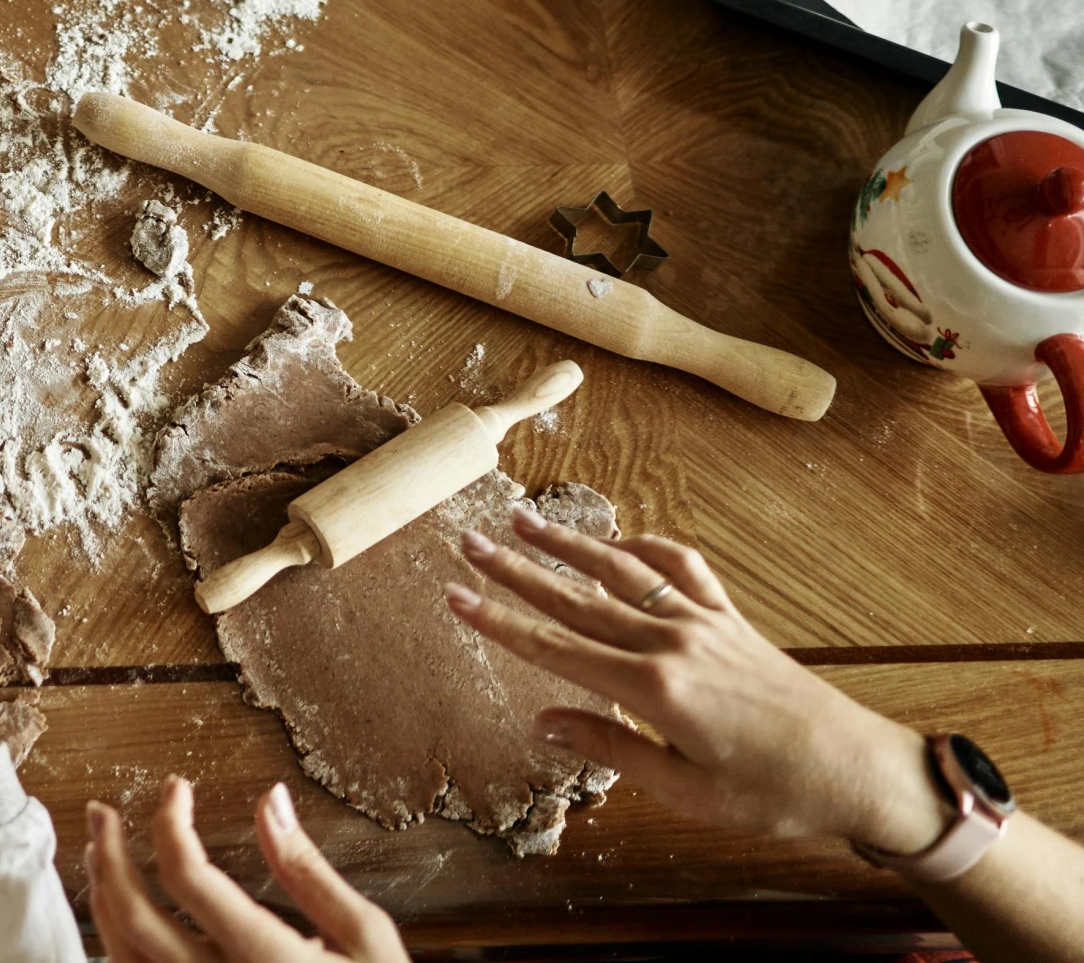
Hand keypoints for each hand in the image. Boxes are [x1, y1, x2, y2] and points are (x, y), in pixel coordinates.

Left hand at [85, 778, 405, 961]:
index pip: (190, 881)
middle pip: (137, 920)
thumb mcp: (365, 935)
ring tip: (101, 854)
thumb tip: (271, 800)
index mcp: (269, 960)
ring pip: (123, 959)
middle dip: (109, 856)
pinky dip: (116, 944)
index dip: (170, 823)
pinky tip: (120, 914)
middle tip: (102, 812)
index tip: (176, 788)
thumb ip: (309, 869)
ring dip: (104, 901)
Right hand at [448, 504, 947, 852]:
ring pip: (622, 571)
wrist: (858, 770)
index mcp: (653, 689)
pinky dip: (648, 548)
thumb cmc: (772, 794)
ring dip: (569, 544)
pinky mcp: (731, 621)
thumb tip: (544, 723)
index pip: (556, 648)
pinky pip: (682, 570)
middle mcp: (672, 643)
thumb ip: (610, 746)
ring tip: (524, 520)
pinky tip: (622, 540)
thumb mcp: (683, 789)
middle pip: (577, 598)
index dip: (499, 621)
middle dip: (516, 569)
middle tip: (468, 541)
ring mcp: (703, 624)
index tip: (455, 595)